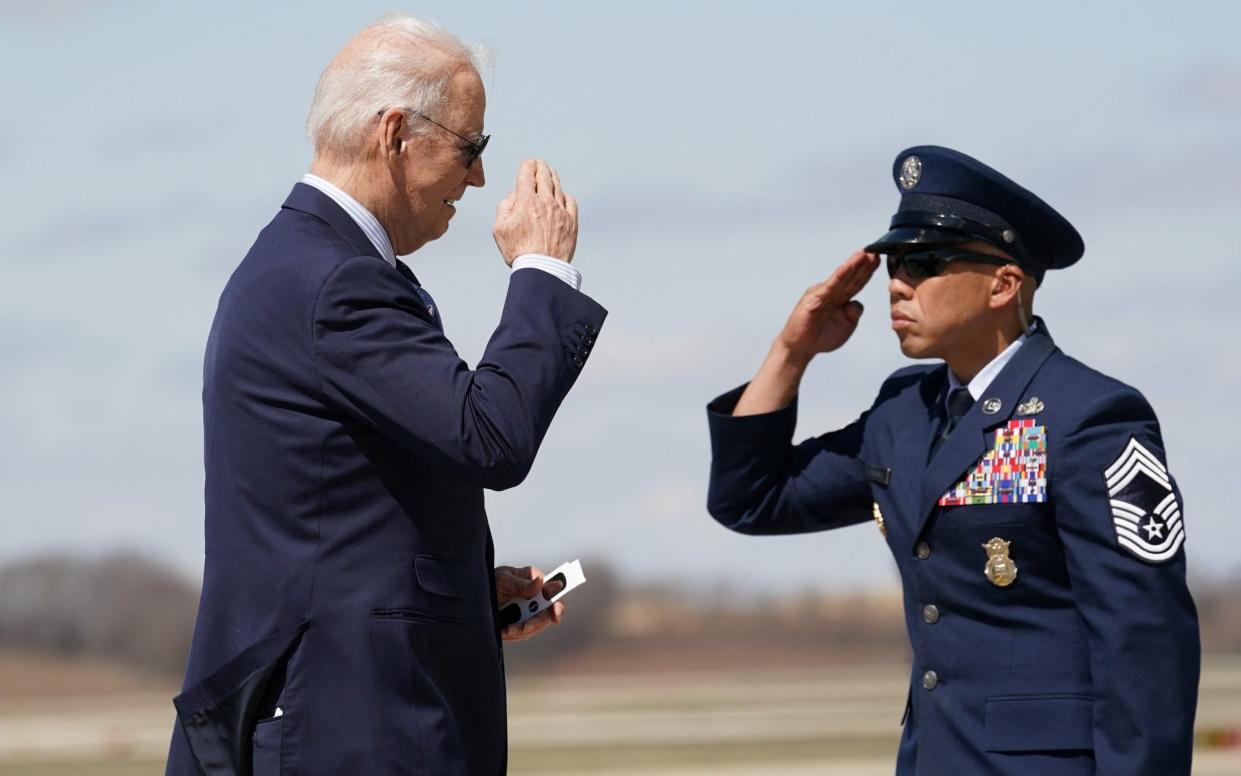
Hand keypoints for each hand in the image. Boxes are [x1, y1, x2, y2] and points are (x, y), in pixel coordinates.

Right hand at [493, 159, 578, 265]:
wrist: (542, 269)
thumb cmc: (518, 252)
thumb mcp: (500, 229)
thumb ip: (504, 207)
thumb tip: (514, 195)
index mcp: (526, 201)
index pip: (527, 174)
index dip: (527, 165)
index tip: (528, 163)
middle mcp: (545, 202)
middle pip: (544, 176)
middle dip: (541, 166)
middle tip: (539, 163)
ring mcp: (561, 211)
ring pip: (558, 187)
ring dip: (553, 177)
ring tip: (550, 173)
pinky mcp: (571, 222)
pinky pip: (570, 202)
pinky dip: (565, 196)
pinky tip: (562, 196)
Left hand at [495, 565, 565, 641]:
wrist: (472, 596)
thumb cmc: (489, 581)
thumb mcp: (503, 579)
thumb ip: (522, 583)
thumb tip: (540, 582)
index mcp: (533, 582)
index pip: (553, 593)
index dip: (558, 603)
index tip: (555, 612)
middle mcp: (533, 597)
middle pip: (546, 614)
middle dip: (536, 623)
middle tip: (525, 627)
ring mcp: (526, 611)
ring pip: (534, 626)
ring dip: (522, 631)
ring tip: (507, 630)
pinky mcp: (517, 623)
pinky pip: (522, 633)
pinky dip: (514, 635)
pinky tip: (504, 631)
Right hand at [776, 250, 880, 364]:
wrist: (800, 348)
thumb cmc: (820, 337)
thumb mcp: (845, 327)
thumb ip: (853, 314)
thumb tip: (857, 302)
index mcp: (840, 299)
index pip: (856, 282)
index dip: (867, 272)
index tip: (879, 260)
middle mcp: (832, 293)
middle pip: (851, 277)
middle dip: (864, 264)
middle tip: (876, 250)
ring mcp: (822, 294)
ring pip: (842, 278)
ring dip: (854, 264)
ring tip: (865, 253)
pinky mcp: (814, 298)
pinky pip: (830, 285)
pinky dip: (839, 275)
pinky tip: (848, 266)